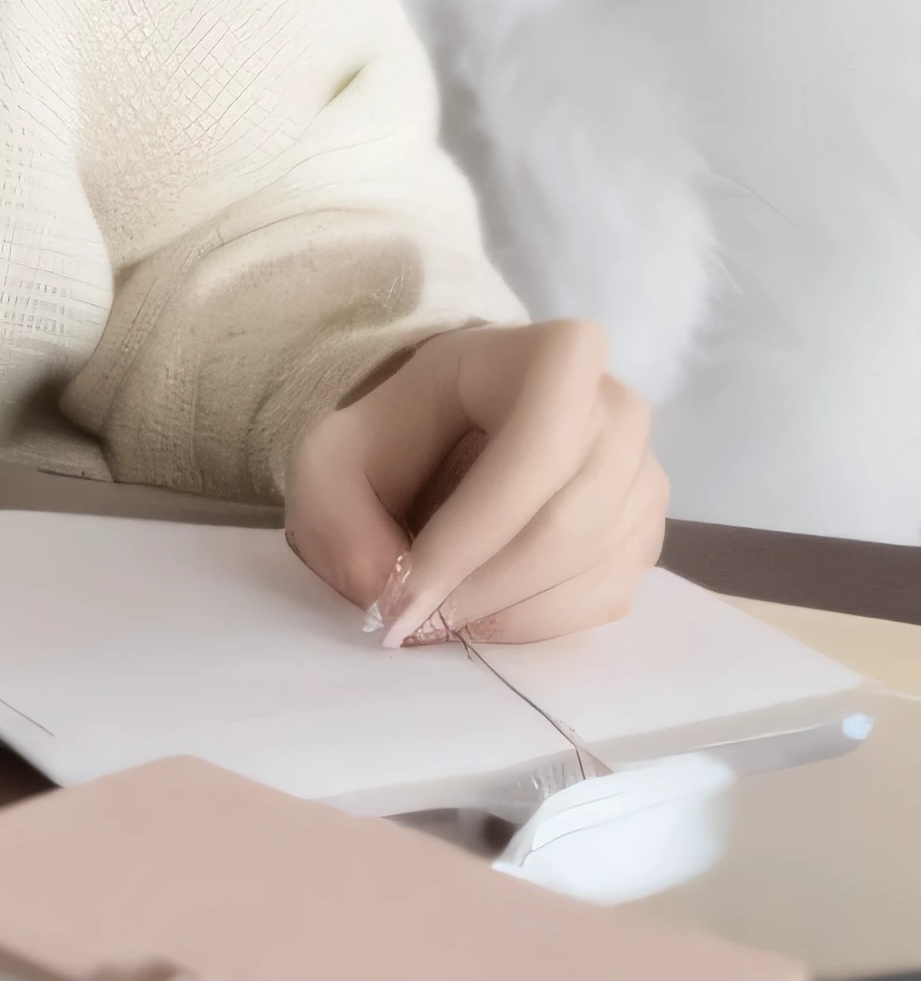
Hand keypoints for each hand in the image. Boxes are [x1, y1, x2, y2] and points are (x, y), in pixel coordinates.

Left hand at [283, 321, 666, 648]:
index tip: (400, 596)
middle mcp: (618, 406)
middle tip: (414, 622)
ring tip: (439, 615)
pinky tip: (485, 612)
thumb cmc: (394, 440)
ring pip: (590, 568)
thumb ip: (342, 525)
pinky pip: (608, 596)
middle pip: (568, 523)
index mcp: (550, 356)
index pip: (535, 451)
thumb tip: (390, 592)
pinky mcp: (648, 529)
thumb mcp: (332, 465)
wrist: (443, 440)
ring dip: (505, 612)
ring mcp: (645, 470)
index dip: (469, 537)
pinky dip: (538, 624)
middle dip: (481, 589)